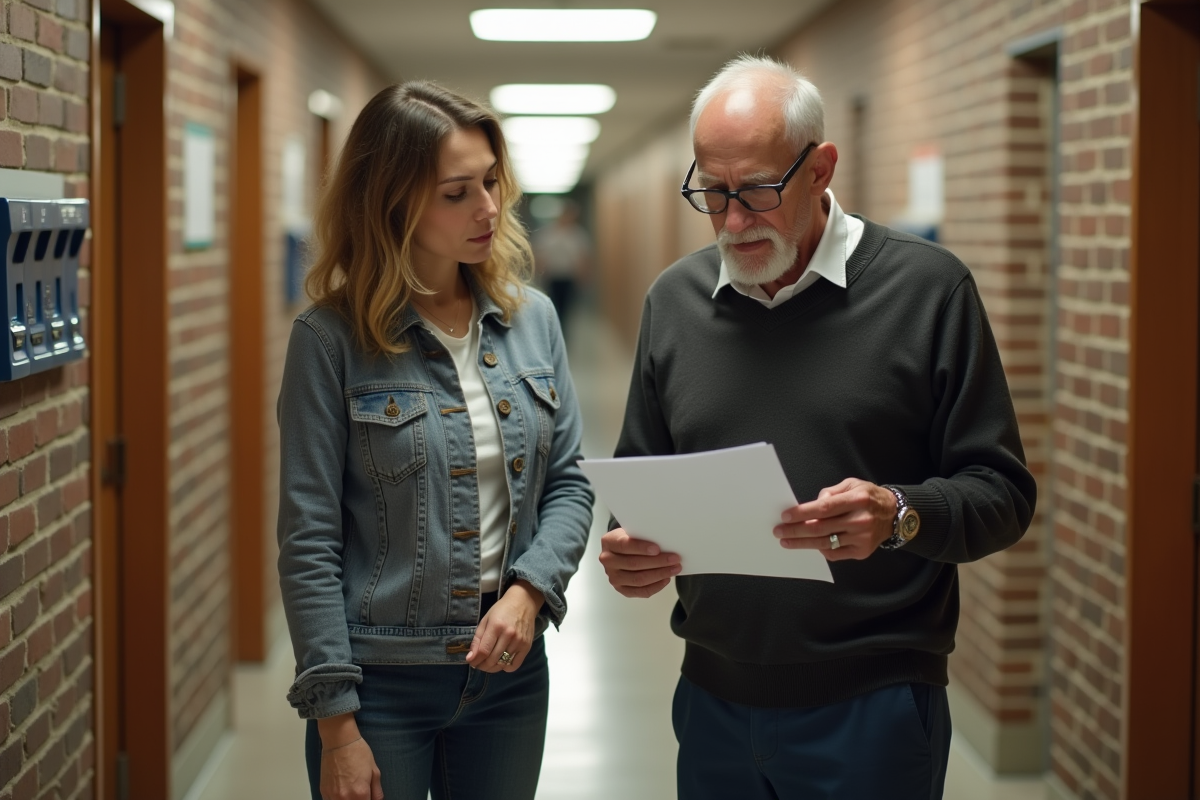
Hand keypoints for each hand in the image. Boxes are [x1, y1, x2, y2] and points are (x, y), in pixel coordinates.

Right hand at [318, 715, 382, 799]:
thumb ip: (377, 791)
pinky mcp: (324, 792)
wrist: (339, 741)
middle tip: (361, 793)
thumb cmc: (357, 752)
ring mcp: (332, 796)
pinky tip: (342, 792)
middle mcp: (345, 798)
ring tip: (352, 790)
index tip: (368, 796)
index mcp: (360, 793)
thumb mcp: (374, 771)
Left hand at [466, 579, 542, 672]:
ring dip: (492, 667)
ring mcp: (519, 642)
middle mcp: (509, 635)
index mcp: (496, 626)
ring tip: (487, 663)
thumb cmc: (502, 610)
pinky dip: (505, 668)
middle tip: (478, 664)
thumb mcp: (485, 620)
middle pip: (492, 660)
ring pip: (502, 664)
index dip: (475, 660)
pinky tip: (501, 662)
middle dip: (481, 666)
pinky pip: (514, 665)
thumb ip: (477, 639)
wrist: (524, 602)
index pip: (483, 651)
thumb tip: (470, 658)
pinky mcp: (527, 646)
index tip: (471, 662)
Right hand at [599, 528, 680, 597]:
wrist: (621, 550)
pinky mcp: (621, 588)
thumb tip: (666, 541)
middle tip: (675, 559)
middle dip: (657, 562)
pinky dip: (656, 586)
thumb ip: (643, 534)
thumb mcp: (633, 530)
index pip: (624, 545)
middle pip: (634, 564)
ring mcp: (613, 576)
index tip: (657, 549)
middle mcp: (608, 560)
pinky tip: (666, 579)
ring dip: (660, 574)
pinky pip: (640, 591)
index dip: (641, 548)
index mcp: (609, 542)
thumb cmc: (630, 538)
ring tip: (674, 569)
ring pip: (638, 579)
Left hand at [772, 478, 897, 560]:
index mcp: (857, 500)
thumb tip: (813, 504)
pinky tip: (809, 545)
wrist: (894, 515)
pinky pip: (834, 553)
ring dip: (802, 543)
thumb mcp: (852, 485)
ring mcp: (862, 538)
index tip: (785, 516)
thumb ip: (831, 493)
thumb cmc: (869, 498)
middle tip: (779, 531)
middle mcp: (860, 521)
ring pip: (825, 543)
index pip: (824, 508)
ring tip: (787, 541)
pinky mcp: (861, 551)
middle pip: (820, 528)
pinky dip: (820, 549)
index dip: (802, 513)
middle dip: (795, 530)